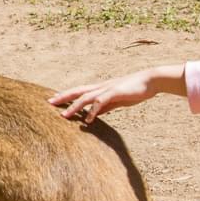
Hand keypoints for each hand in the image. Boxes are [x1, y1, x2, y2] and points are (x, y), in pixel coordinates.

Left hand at [49, 64, 183, 122]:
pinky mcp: (115, 93)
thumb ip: (105, 106)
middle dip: (63, 97)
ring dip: (74, 106)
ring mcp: (107, 89)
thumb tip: (94, 114)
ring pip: (86, 97)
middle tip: (49, 102)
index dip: (66, 95)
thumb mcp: (117, 100)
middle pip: (77, 91)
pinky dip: (93, 111)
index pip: (79, 91)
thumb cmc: (134, 90)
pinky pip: (101, 102)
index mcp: (100, 88)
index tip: (53, 99)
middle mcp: (101, 87)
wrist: (150, 81)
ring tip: (64, 115)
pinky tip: (88, 119)